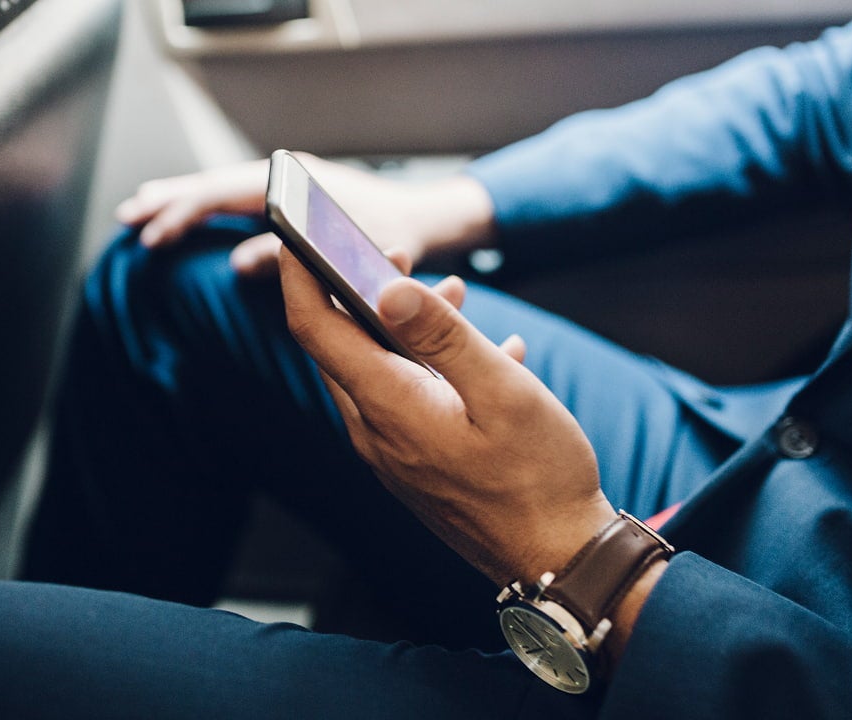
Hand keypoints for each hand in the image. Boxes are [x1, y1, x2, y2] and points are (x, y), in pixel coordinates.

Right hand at [116, 153, 495, 276]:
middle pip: (218, 183)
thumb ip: (297, 262)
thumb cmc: (405, 238)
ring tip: (141, 213)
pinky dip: (209, 208)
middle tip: (128, 217)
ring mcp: (292, 187)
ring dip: (184, 200)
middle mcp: (293, 178)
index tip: (154, 233)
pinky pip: (242, 201)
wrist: (433, 219)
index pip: (227, 192)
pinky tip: (185, 219)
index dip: (185, 211)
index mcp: (300, 183)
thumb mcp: (354, 257)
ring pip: (227, 189)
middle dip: (171, 199)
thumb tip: (237, 264)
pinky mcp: (295, 201)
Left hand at [278, 246, 616, 586]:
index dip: (299, 271)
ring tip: (452, 295)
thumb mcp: (502, 393)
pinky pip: (402, 398)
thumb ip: (443, 336)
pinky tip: (482, 354)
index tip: (295, 225)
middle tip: (397, 253)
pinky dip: (426, 364)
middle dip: (359, 289)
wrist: (557, 561)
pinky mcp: (412, 464)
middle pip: (341, 345)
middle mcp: (375, 431)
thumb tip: (388, 284)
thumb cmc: (539, 478)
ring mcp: (391, 452)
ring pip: (375, 370)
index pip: (315, 327)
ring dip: (402, 326)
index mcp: (388, 405)